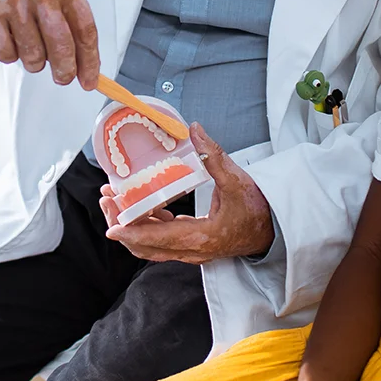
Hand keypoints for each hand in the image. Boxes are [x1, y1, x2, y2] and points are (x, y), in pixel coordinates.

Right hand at [0, 0, 99, 88]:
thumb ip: (70, 17)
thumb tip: (83, 60)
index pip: (85, 30)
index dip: (90, 61)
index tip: (90, 80)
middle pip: (62, 46)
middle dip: (65, 71)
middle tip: (63, 76)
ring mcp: (13, 2)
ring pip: (32, 55)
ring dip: (33, 61)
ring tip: (29, 45)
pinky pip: (4, 53)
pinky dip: (9, 55)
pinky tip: (9, 39)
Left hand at [99, 124, 273, 262]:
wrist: (273, 230)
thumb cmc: (257, 209)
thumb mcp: (238, 180)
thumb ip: (214, 155)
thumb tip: (194, 129)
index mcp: (201, 237)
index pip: (159, 239)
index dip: (133, 232)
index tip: (112, 226)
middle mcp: (192, 250)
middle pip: (146, 246)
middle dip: (123, 225)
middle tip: (107, 201)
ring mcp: (191, 252)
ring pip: (151, 246)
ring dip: (131, 227)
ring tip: (115, 202)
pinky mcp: (191, 247)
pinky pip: (162, 242)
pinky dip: (147, 227)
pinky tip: (144, 206)